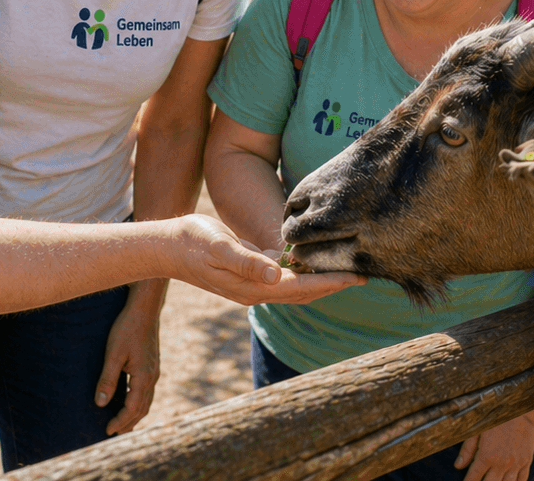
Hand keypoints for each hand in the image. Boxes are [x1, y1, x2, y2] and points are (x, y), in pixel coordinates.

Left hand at [95, 284, 162, 434]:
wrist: (145, 309)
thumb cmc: (127, 329)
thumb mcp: (114, 354)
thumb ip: (108, 380)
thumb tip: (101, 404)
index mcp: (144, 377)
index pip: (132, 409)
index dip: (120, 421)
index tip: (107, 431)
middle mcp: (152, 377)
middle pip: (142, 408)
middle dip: (128, 423)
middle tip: (114, 433)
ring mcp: (154, 370)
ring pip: (146, 400)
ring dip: (134, 414)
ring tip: (122, 423)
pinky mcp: (152, 364)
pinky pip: (146, 390)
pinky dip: (138, 402)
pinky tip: (128, 400)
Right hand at [164, 214, 362, 304]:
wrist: (168, 247)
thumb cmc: (193, 241)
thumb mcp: (219, 245)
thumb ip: (247, 261)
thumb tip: (277, 273)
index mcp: (252, 286)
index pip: (301, 287)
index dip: (331, 282)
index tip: (357, 277)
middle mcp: (255, 292)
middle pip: (304, 293)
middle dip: (334, 285)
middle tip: (365, 275)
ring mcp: (252, 287)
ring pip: (296, 289)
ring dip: (322, 283)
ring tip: (348, 273)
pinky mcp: (248, 278)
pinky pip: (285, 282)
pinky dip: (304, 276)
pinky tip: (314, 266)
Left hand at [454, 406, 533, 480]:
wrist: (521, 409)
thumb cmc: (497, 416)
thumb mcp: (478, 429)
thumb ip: (467, 449)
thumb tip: (458, 466)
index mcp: (487, 455)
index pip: (474, 477)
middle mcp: (502, 463)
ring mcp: (516, 464)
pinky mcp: (526, 462)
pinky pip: (522, 480)